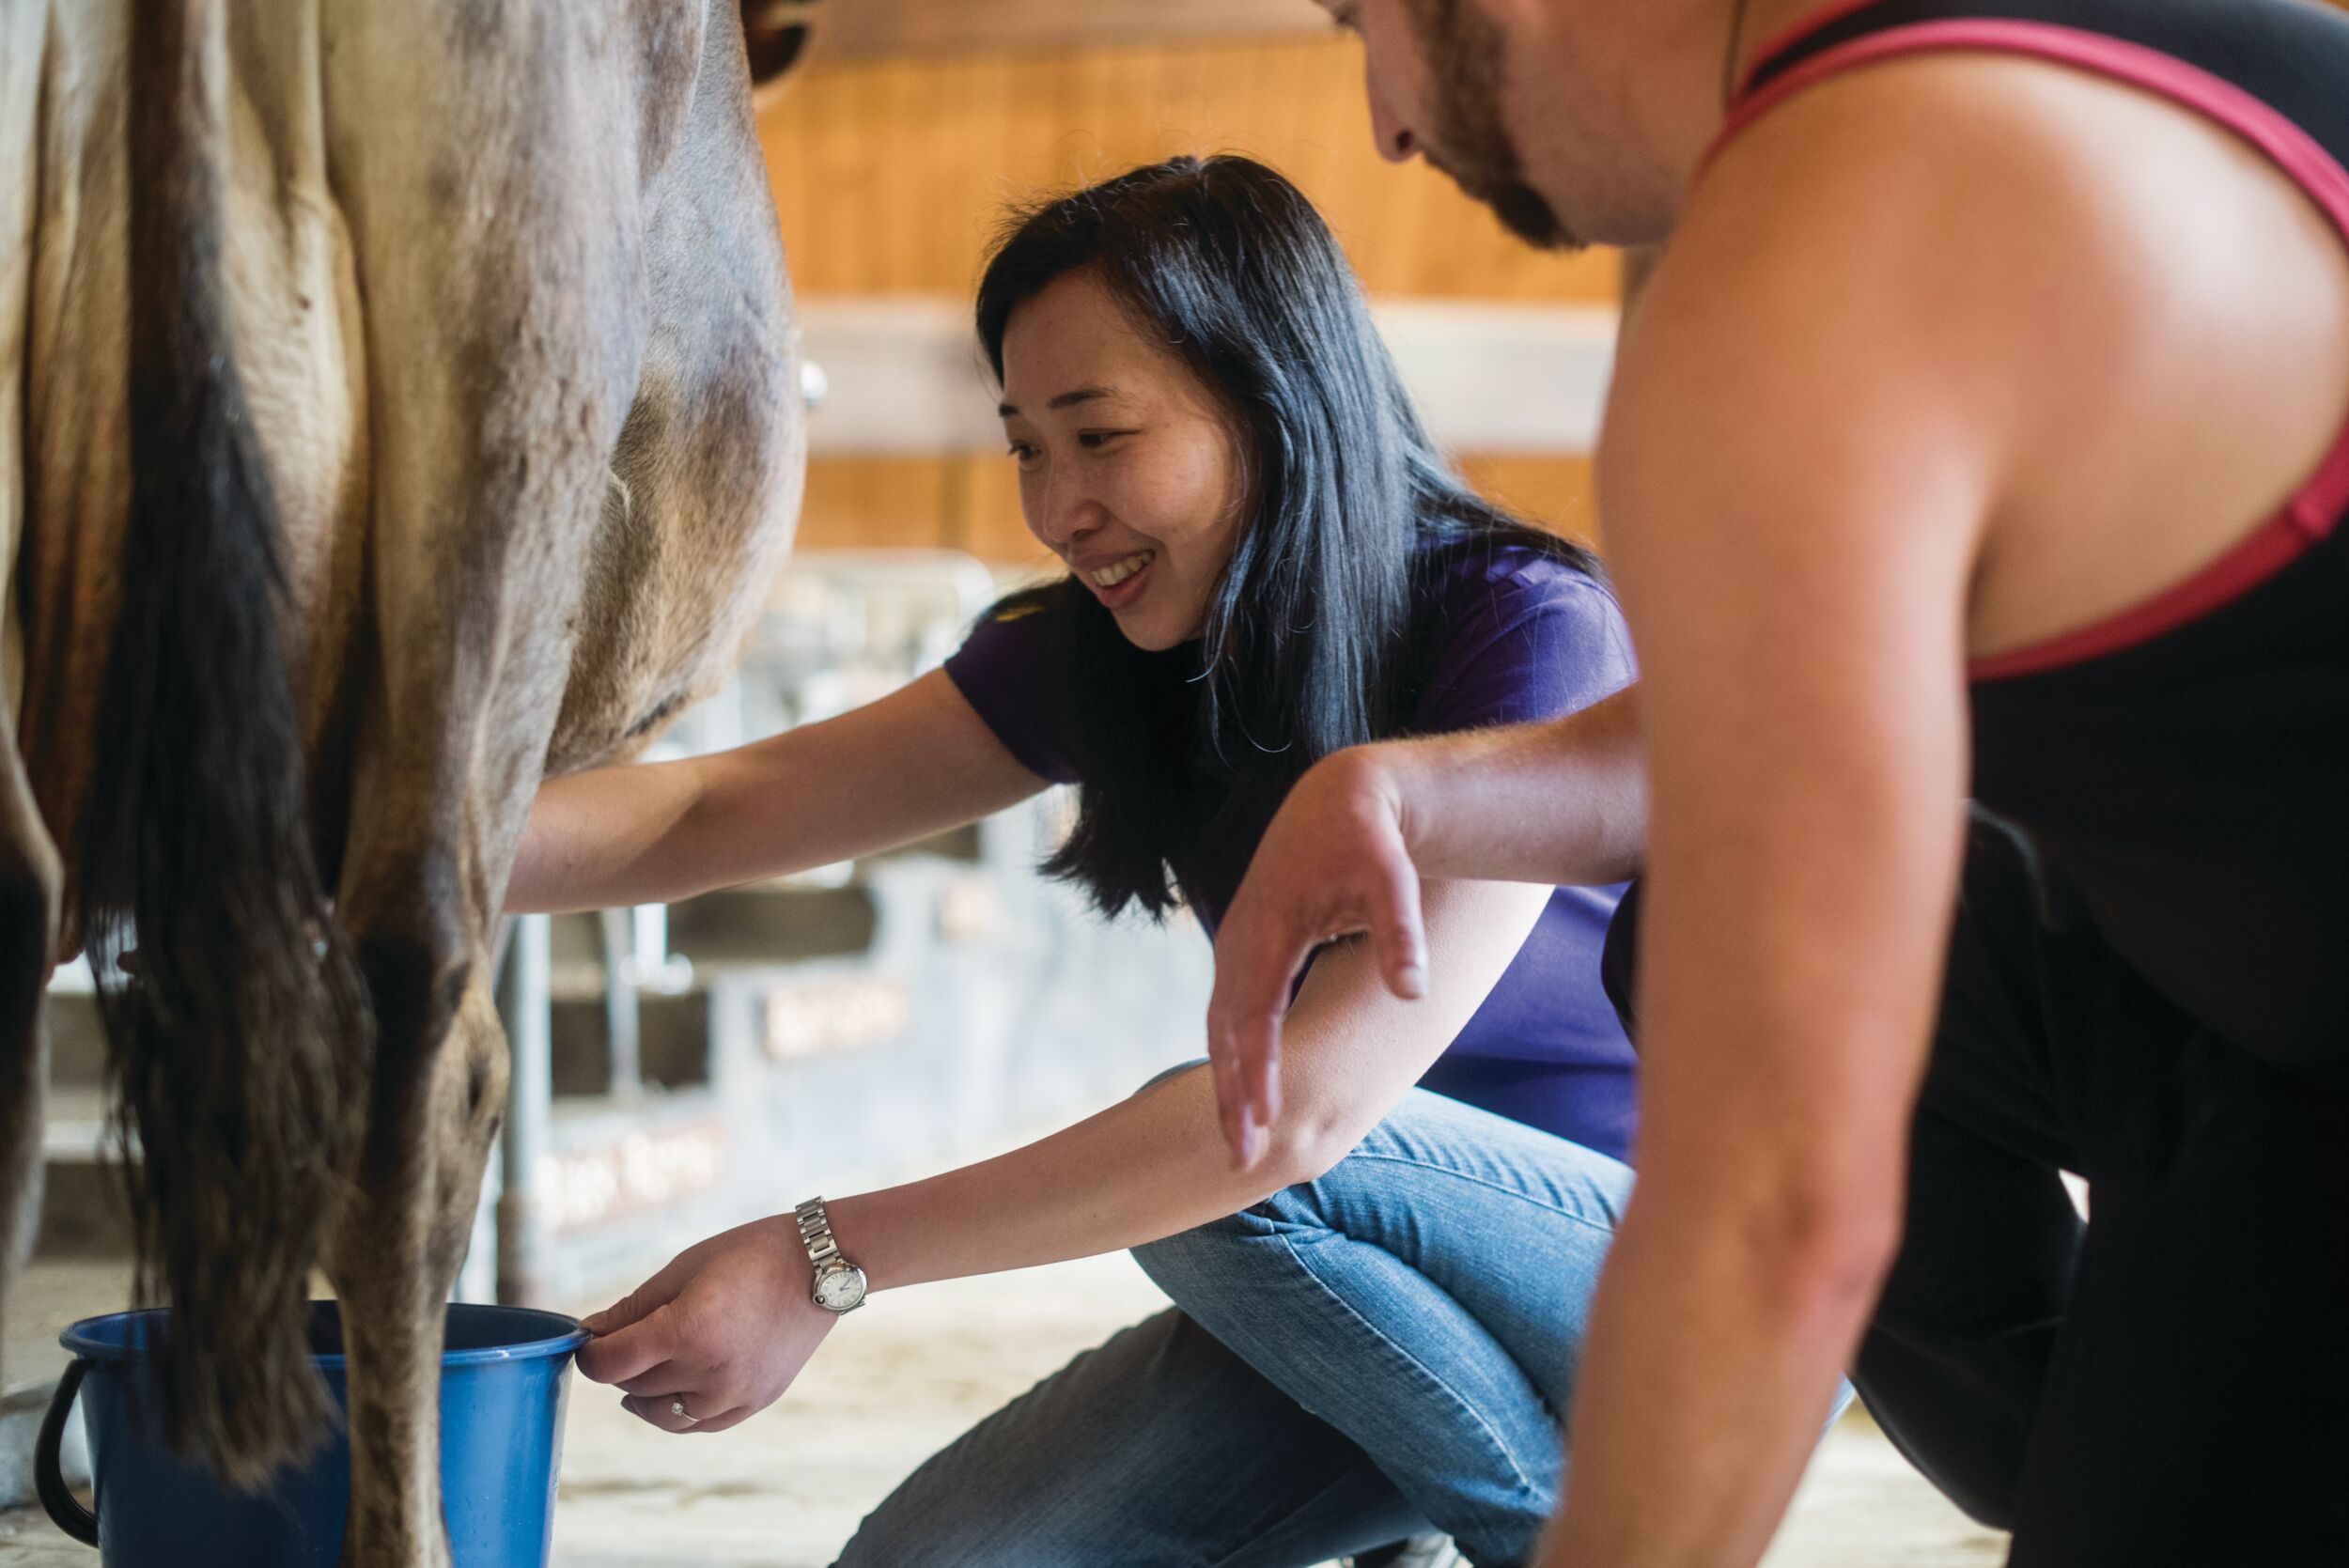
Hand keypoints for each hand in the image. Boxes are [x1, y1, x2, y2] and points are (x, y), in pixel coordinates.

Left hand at [573, 1215, 835, 1433]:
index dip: (591, 1354)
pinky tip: (676, 1385)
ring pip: (661, 1414)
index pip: (612, 1363)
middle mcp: (710, 1371)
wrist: (820, 1267)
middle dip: (620, 1363)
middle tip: (625, 1337)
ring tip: (650, 1364)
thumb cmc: (749, 1255)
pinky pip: (697, 1423)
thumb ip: (634, 1307)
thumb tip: (591, 1333)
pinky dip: (677, 1408)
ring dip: (645, 1391)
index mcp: (689, 1329)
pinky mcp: (753, 1403)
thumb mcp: (684, 1268)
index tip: (590, 1341)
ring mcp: (734, 1394)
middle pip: (633, 1386)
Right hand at [1207, 746, 1428, 1170]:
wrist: (1339, 798)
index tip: (1263, 1121)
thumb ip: (1400, 934)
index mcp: (1269, 929)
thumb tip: (1413, 993)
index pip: (1255, 1014)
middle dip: (1231, 1097)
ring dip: (1229, 1083)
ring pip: (1223, 1027)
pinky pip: (1233, 1014)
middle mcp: (1241, 941)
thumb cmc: (1368, 839)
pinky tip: (1246, 1091)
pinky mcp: (1248, 950)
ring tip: (1242, 1141)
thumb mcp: (1391, 877)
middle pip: (1226, 1033)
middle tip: (1242, 1162)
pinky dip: (1234, 1056)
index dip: (1257, 1070)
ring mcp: (1239, 946)